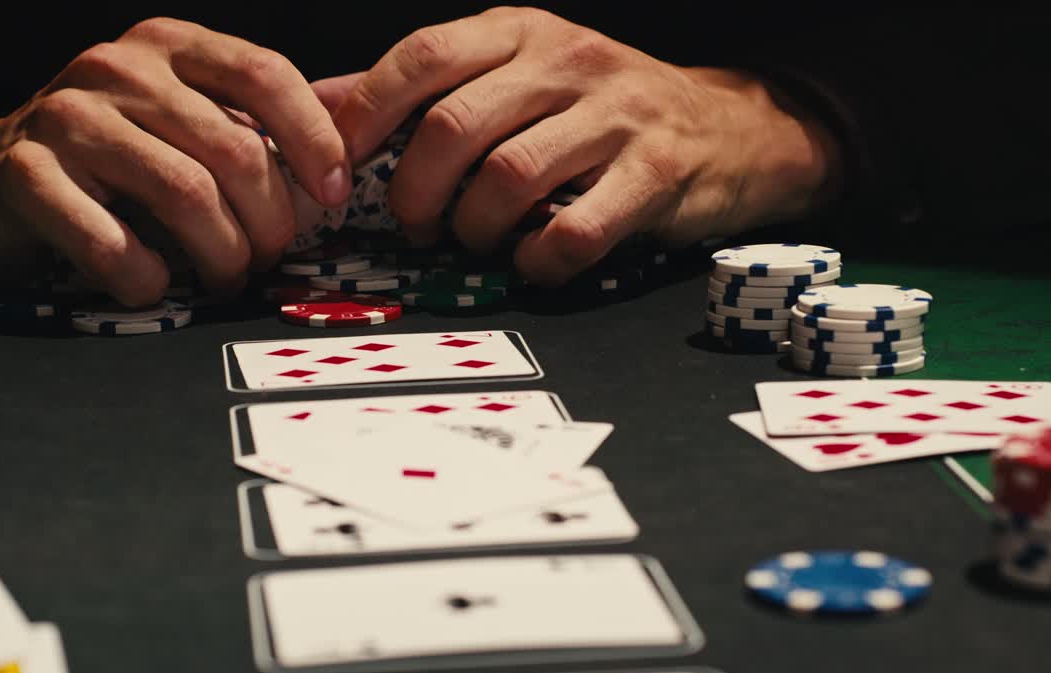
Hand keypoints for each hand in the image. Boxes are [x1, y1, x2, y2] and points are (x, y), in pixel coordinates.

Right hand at [0, 18, 350, 303]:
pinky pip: (112, 242)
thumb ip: (252, 125)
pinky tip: (153, 285)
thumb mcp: (179, 120)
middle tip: (266, 258)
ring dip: (219, 255)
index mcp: (167, 46)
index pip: (264, 74)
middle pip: (234, 149)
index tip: (332, 194)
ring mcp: (66, 118)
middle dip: (269, 222)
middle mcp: (117, 69)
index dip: (313, 139)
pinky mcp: (24, 175)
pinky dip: (146, 278)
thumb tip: (353, 141)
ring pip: (184, 194)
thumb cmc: (101, 158)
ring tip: (223, 278)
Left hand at [331, 7, 842, 285]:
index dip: (365, 115)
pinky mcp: (655, 173)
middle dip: (416, 192)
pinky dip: (539, 261)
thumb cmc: (599, 107)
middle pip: (453, 127)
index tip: (342, 168)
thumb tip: (323, 100)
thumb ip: (424, 87)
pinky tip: (533, 261)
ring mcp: (614, 115)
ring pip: (508, 179)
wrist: (727, 126)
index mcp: (519, 33)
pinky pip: (575, 230)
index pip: (421, 57)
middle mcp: (565, 62)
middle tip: (416, 224)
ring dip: (473, 228)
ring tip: (475, 240)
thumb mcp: (515, 73)